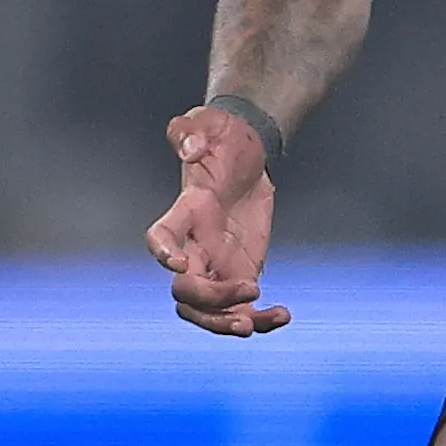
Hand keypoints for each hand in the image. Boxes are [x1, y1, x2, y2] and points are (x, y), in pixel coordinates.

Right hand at [145, 105, 289, 333]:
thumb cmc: (224, 136)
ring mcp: (216, 264)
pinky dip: (262, 320)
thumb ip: (191, 131)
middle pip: (185, 290)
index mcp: (186, 212)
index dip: (162, 252)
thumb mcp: (208, 122)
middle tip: (249, 290)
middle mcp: (195, 246)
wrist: (247, 153)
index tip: (178, 264)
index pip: (161, 236)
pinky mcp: (240, 272)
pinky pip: (244, 309)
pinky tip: (283, 315)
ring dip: (227, 324)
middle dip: (211, 301)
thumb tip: (191, 149)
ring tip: (256, 324)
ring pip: (208, 311)